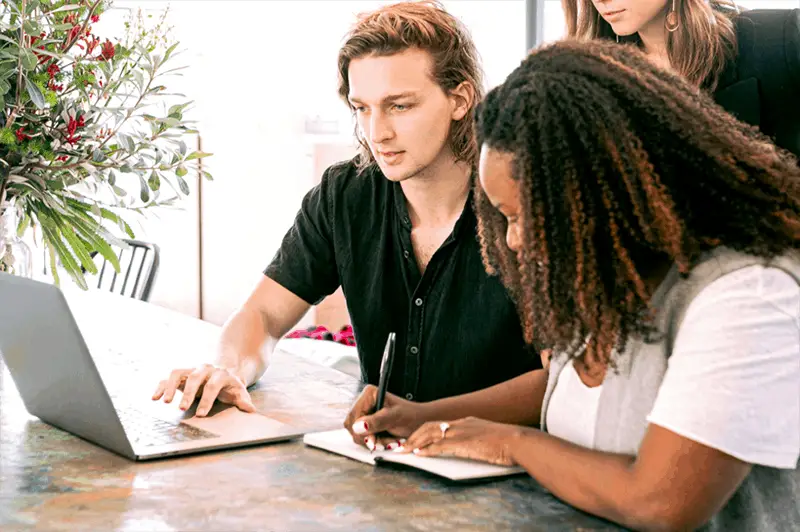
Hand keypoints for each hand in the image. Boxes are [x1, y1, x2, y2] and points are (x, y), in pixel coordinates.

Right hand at [151, 364, 255, 416]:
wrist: (224, 372)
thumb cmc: (231, 386)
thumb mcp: (239, 392)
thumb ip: (243, 401)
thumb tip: (251, 410)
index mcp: (220, 374)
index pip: (213, 386)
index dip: (207, 399)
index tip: (200, 414)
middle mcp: (204, 369)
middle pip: (195, 378)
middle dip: (188, 393)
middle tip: (181, 408)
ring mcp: (192, 370)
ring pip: (178, 373)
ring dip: (170, 387)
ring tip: (164, 402)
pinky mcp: (182, 374)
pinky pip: (168, 378)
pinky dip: (161, 386)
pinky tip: (154, 398)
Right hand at [344, 384, 428, 450]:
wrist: (420, 422)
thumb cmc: (411, 416)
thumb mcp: (395, 418)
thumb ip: (376, 421)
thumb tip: (358, 426)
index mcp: (369, 394)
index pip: (354, 416)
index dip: (361, 430)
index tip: (372, 440)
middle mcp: (364, 402)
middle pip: (352, 426)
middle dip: (368, 438)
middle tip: (383, 443)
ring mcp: (365, 413)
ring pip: (356, 433)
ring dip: (373, 441)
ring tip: (389, 441)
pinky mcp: (367, 423)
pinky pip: (363, 437)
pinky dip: (374, 442)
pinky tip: (386, 441)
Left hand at [402, 417, 522, 466]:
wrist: (518, 441)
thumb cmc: (509, 443)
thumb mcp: (489, 437)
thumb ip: (477, 441)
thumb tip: (473, 448)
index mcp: (467, 422)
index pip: (440, 424)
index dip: (425, 432)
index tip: (415, 439)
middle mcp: (461, 424)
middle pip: (430, 426)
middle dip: (414, 436)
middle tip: (403, 445)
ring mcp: (461, 433)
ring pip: (430, 434)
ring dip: (415, 443)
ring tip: (404, 451)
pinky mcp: (462, 444)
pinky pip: (439, 446)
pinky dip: (426, 450)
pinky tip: (418, 455)